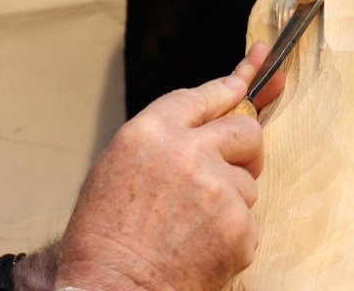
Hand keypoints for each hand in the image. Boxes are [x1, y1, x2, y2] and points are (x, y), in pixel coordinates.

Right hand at [54, 42, 280, 290]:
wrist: (108, 290)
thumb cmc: (104, 238)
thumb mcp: (117, 167)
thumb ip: (160, 138)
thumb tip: (199, 122)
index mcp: (150, 132)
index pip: (202, 97)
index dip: (228, 90)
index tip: (245, 82)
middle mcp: (186, 151)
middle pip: (245, 129)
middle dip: (244, 148)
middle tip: (230, 173)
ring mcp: (215, 187)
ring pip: (248, 182)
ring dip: (231, 202)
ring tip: (190, 228)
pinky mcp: (236, 225)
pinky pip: (250, 223)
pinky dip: (232, 239)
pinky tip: (200, 250)